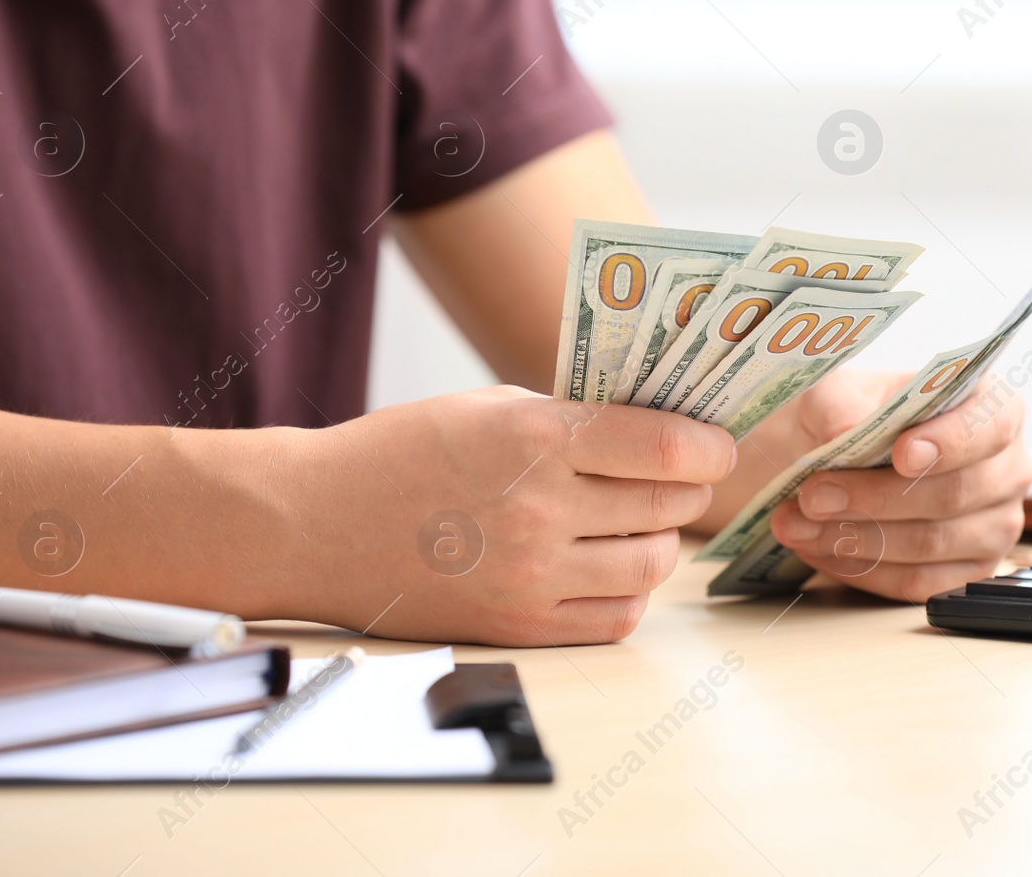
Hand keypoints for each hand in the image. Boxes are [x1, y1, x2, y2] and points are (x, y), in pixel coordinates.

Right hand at [271, 386, 735, 645]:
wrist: (315, 523)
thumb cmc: (401, 452)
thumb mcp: (489, 406)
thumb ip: (572, 419)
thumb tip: (656, 430)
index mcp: (535, 438)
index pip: (665, 449)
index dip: (707, 446)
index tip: (716, 444)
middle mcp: (540, 511)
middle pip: (668, 507)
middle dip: (685, 487)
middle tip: (679, 477)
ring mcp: (531, 577)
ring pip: (651, 565)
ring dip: (657, 540)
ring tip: (636, 521)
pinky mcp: (519, 626)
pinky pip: (615, 617)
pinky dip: (627, 591)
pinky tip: (606, 566)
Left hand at [763, 370, 1031, 600]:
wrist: (831, 460)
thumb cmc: (850, 417)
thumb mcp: (835, 393)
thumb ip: (839, 404)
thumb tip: (843, 432)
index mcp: (992, 409)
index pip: (992, 425)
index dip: (949, 442)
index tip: (899, 454)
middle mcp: (1006, 469)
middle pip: (953, 493)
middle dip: (874, 498)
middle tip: (814, 496)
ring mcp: (995, 526)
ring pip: (931, 543)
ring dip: (857, 538)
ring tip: (798, 525)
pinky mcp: (968, 572)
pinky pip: (917, 582)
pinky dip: (861, 569)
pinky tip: (820, 549)